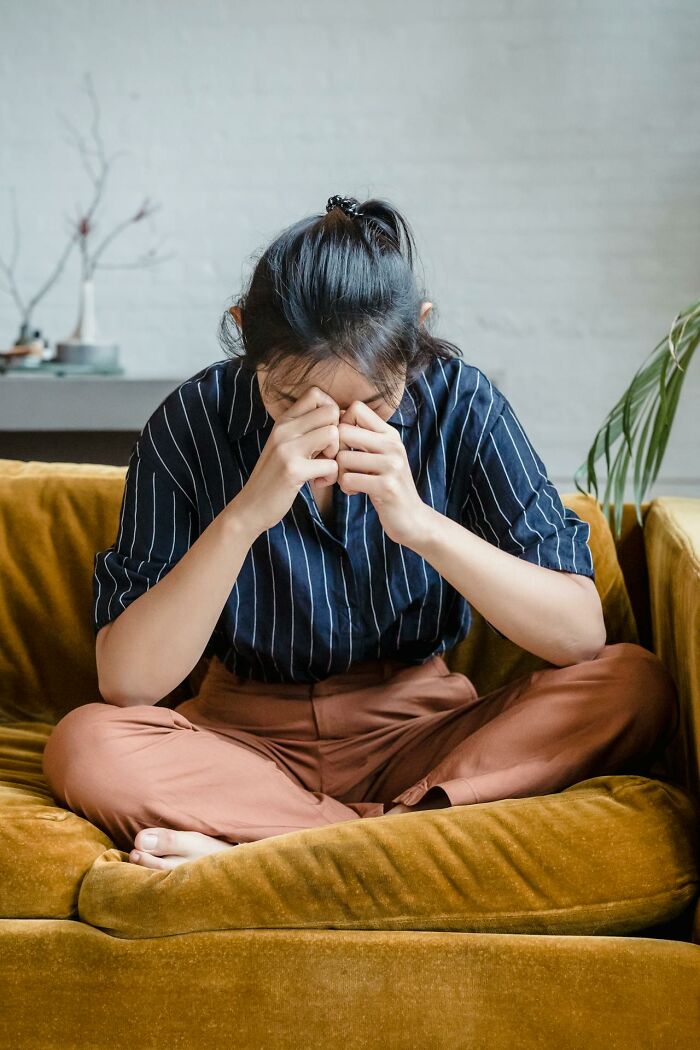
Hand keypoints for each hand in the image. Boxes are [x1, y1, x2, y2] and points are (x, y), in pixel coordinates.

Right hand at [234, 386, 341, 534]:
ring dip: (335, 455)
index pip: (316, 394)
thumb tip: (339, 415)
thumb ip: (304, 430)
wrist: (250, 507)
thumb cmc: (274, 477)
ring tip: (322, 468)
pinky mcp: (293, 470)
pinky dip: (331, 477)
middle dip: (337, 434)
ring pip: (333, 434)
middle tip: (326, 453)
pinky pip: (331, 465)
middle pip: (330, 412)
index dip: (331, 411)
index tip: (327, 433)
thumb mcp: (284, 446)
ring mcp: (287, 449)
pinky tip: (317, 483)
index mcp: (283, 422)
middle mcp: (284, 430)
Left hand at [336, 400, 430, 547]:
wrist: (412, 518)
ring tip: (350, 481)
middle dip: (335, 450)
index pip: (356, 408)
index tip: (343, 444)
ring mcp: (392, 465)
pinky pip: (348, 479)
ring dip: (339, 473)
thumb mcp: (381, 456)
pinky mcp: (386, 486)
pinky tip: (355, 492)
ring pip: (342, 458)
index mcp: (390, 434)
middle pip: (344, 431)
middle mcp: (393, 445)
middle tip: (340, 466)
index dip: (341, 424)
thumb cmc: (388, 485)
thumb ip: (364, 438)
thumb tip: (336, 417)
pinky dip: (345, 488)